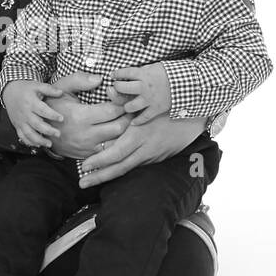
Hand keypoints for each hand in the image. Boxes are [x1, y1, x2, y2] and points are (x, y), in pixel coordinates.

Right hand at [2, 80, 64, 148]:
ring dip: (39, 140)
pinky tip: (38, 145)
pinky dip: (29, 142)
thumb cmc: (25, 89)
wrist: (10, 92)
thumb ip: (49, 89)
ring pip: (29, 133)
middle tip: (58, 134)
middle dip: (48, 130)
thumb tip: (61, 92)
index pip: (42, 110)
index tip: (61, 118)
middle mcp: (25, 113)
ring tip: (49, 144)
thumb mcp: (36, 85)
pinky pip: (22, 136)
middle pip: (36, 124)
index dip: (52, 115)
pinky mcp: (17, 126)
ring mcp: (20, 121)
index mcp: (31, 102)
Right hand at [43, 71, 129, 158]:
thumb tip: (100, 79)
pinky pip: (109, 152)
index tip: (124, 97)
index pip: (112, 110)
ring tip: (128, 120)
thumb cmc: (53, 105)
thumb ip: (79, 80)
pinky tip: (120, 133)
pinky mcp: (87, 155)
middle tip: (131, 108)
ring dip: (126, 132)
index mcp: (80, 116)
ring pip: (117, 143)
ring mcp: (86, 147)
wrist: (40, 128)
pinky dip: (117, 142)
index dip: (123, 102)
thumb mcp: (61, 88)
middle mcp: (85, 134)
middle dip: (129, 117)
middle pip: (119, 128)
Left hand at [78, 113, 207, 187]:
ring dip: (108, 176)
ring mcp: (151, 156)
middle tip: (82, 183)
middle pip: (119, 167)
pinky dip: (121, 170)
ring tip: (90, 181)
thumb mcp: (145, 103)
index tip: (83, 166)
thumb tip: (108, 92)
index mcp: (139, 134)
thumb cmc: (166, 107)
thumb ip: (126, 100)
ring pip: (127, 169)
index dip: (99, 161)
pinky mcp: (155, 158)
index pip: (116, 153)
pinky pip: (135, 165)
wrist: (193, 118)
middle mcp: (144, 149)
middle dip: (99, 176)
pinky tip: (108, 173)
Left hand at [110, 63, 170, 124]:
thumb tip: (130, 74)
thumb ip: (142, 71)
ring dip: (125, 106)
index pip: (125, 73)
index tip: (112, 75)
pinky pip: (143, 117)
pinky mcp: (156, 109)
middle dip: (117, 87)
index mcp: (144, 74)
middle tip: (117, 88)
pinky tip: (132, 121)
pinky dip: (137, 121)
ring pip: (130, 106)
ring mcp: (149, 100)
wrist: (187, 83)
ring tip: (126, 104)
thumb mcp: (155, 66)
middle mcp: (144, 87)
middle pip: (122, 88)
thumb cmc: (171, 73)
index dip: (116, 73)